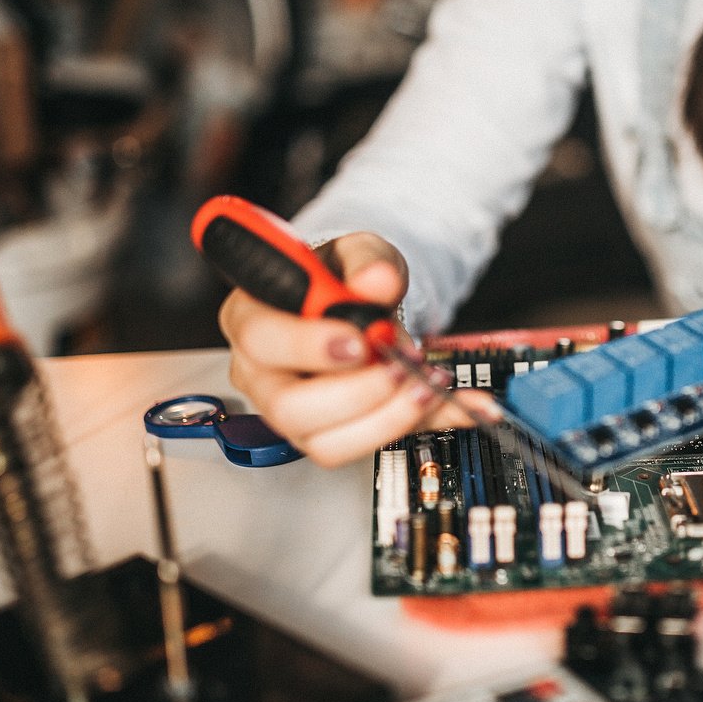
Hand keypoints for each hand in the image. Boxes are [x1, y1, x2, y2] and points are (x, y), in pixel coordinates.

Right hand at [220, 232, 500, 466]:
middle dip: (354, 394)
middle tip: (400, 367)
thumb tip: (378, 279)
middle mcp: (261, 375)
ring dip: (386, 419)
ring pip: (324, 444)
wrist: (361, 308)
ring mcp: (290, 414)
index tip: (360, 341)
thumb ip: (366, 260)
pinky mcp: (330, 436)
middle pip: (287, 407)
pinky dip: (416, 427)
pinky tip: (451, 404)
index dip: (308, 347)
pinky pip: (367, 448)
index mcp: (251, 318)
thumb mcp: (356, 253)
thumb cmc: (340, 280)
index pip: (260, 340)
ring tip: (426, 385)